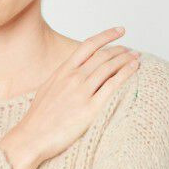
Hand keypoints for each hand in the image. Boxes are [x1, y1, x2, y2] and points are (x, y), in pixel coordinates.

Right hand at [0, 27, 140, 168]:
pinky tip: (134, 70)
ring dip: (126, 60)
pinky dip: (125, 74)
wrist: (31, 138)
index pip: (88, 45)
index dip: (107, 35)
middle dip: (121, 50)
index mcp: (62, 71)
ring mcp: (81, 92)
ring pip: (109, 67)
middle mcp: (73, 77)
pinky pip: (112, 86)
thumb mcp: (47, 90)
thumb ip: (62, 79)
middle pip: (103, 56)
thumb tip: (72, 74)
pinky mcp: (90, 109)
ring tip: (136, 59)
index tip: (120, 31)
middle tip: (132, 51)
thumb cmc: (38, 119)